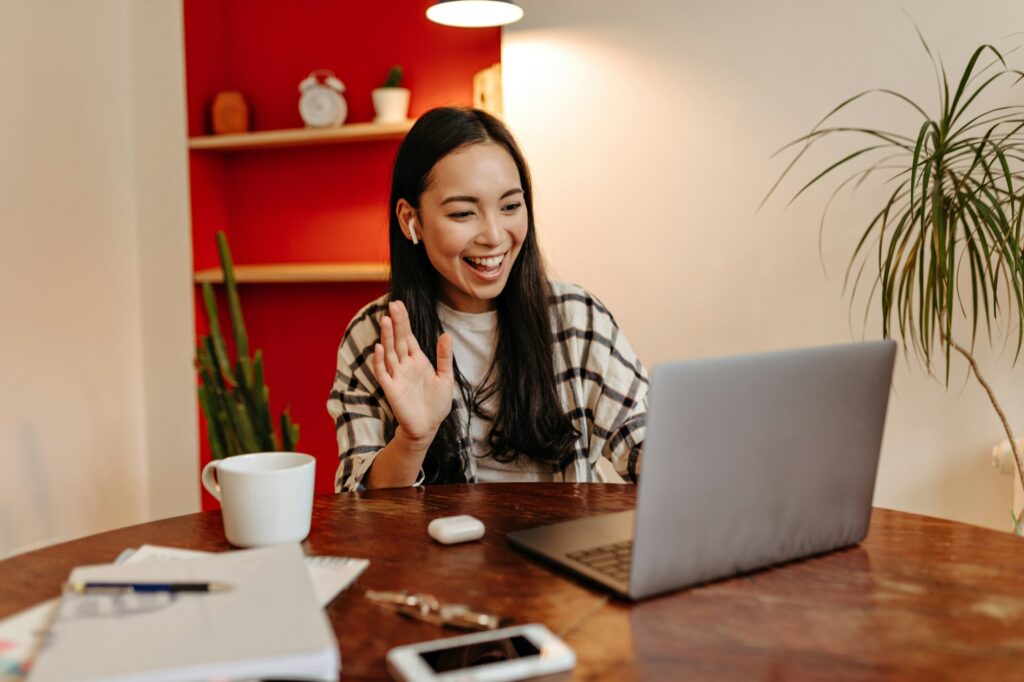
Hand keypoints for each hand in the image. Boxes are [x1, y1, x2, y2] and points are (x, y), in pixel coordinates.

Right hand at [374, 300, 454, 449]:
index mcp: (417, 360)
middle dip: (395, 323)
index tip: (398, 304)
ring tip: (385, 320)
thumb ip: (444, 357)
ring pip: (389, 352)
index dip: (403, 321)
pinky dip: (380, 360)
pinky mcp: (391, 388)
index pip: (408, 336)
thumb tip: (446, 334)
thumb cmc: (437, 403)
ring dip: (386, 337)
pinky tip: (380, 347)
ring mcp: (396, 376)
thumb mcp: (446, 378)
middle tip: (392, 305)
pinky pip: (383, 372)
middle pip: (398, 340)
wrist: (428, 426)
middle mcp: (404, 365)